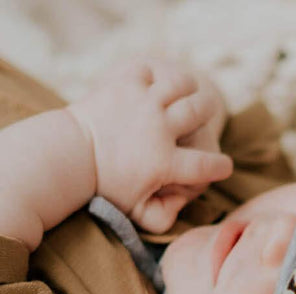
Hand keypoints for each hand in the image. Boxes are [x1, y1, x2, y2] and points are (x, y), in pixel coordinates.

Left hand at [66, 57, 232, 232]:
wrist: (67, 155)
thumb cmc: (105, 187)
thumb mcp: (137, 212)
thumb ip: (164, 218)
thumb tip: (184, 209)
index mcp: (164, 162)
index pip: (206, 165)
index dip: (220, 167)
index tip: (225, 166)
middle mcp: (158, 128)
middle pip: (199, 111)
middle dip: (208, 112)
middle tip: (204, 116)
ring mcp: (142, 102)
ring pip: (180, 83)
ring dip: (187, 89)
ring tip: (185, 96)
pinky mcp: (125, 83)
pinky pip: (151, 69)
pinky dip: (155, 75)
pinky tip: (155, 86)